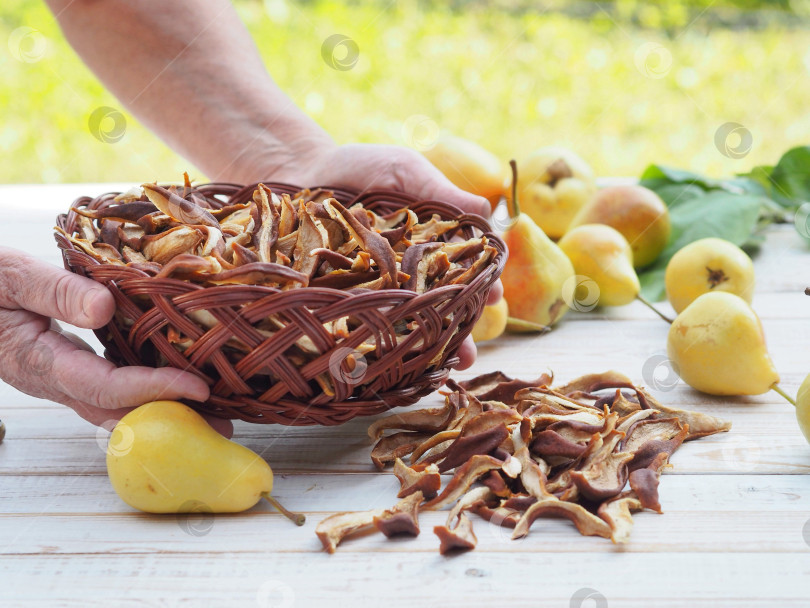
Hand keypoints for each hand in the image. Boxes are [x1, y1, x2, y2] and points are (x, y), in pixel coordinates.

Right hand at [0, 247, 232, 435]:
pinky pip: (115, 392)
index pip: (105, 387)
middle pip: (120, 413)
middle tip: (223, 425)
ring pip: (119, 409)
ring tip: (215, 415)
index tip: (198, 388)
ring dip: (164, 412)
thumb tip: (105, 307)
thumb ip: (55, 291)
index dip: (153, 390)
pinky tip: (180, 386)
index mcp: (40, 362)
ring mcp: (65, 381)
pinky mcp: (73, 372)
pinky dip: (150, 394)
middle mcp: (56, 382)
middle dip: (170, 419)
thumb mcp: (11, 277)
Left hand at [275, 143, 503, 368]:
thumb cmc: (360, 168)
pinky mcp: (342, 296)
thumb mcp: (405, 173)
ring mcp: (375, 287)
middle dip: (455, 330)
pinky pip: (361, 321)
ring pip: (404, 321)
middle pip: (438, 304)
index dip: (481, 285)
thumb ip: (442, 194)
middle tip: (468, 354)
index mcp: (430, 244)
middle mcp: (408, 271)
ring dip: (422, 346)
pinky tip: (385, 362)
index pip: (463, 270)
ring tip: (435, 370)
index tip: (495, 296)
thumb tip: (489, 209)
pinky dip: (375, 342)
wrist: (299, 172)